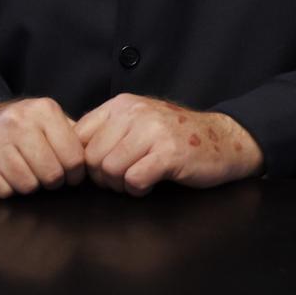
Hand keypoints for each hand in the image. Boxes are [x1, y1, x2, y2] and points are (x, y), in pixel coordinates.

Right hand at [0, 96, 86, 197]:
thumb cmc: (28, 124)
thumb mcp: (52, 119)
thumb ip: (75, 136)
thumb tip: (95, 160)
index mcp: (44, 110)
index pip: (74, 158)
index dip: (76, 173)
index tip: (71, 174)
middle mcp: (18, 121)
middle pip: (51, 174)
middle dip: (53, 181)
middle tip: (49, 175)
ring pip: (27, 185)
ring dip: (31, 186)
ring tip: (29, 173)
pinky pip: (3, 190)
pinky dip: (8, 189)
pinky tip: (9, 176)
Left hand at [73, 94, 262, 195]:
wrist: (225, 139)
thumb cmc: (177, 137)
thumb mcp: (138, 122)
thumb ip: (107, 130)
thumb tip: (71, 152)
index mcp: (122, 104)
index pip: (78, 135)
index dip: (85, 161)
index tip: (101, 170)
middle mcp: (135, 113)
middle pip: (92, 158)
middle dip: (103, 177)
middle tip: (124, 178)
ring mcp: (153, 131)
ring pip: (110, 170)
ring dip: (121, 185)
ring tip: (139, 179)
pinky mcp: (169, 153)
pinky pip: (134, 180)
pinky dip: (139, 190)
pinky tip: (151, 183)